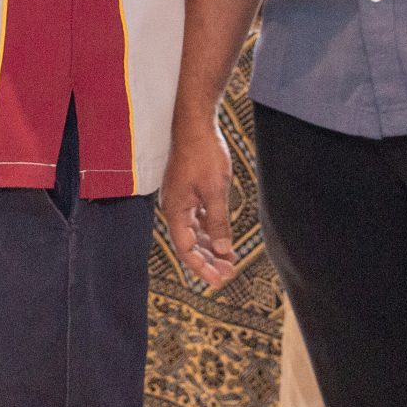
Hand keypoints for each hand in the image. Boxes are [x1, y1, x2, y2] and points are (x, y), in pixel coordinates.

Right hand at [160, 115, 241, 286]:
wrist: (195, 124)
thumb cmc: (203, 154)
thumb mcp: (215, 190)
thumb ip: (218, 221)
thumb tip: (224, 249)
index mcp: (176, 209)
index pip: (185, 248)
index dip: (201, 267)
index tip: (219, 281)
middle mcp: (175, 208)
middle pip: (189, 243)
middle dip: (208, 261)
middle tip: (229, 275)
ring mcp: (181, 199)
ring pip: (195, 232)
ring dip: (211, 247)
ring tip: (230, 261)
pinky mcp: (190, 191)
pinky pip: (199, 219)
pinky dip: (211, 231)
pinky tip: (224, 239)